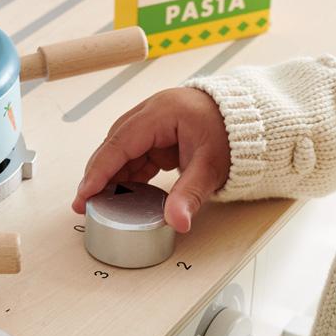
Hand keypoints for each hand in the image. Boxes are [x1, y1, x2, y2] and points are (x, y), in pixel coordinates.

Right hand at [72, 87, 230, 232]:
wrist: (251, 121)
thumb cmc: (233, 133)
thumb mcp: (211, 167)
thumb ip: (190, 196)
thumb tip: (177, 223)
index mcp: (162, 112)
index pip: (120, 143)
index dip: (99, 170)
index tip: (85, 193)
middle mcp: (152, 113)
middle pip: (114, 145)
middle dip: (98, 175)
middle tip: (84, 203)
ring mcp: (154, 123)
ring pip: (122, 150)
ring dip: (111, 176)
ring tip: (99, 202)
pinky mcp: (159, 135)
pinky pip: (135, 155)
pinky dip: (127, 174)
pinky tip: (122, 193)